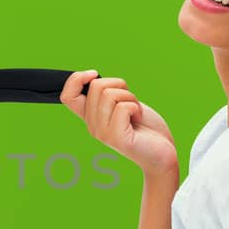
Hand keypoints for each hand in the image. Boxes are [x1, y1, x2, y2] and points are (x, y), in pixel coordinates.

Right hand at [61, 70, 177, 179]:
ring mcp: (103, 133)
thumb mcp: (122, 105)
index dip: (75, 79)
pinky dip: (136, 107)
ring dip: (130, 96)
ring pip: (110, 94)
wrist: (162, 154)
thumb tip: (95, 78)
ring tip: (136, 111)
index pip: (66, 96)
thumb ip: (108, 94)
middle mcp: (92, 126)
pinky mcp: (116, 137)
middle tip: (130, 101)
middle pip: (96, 86)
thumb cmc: (145, 128)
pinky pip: (123, 107)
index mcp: (91, 117)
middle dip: (119, 85)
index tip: (94, 74)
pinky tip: (138, 118)